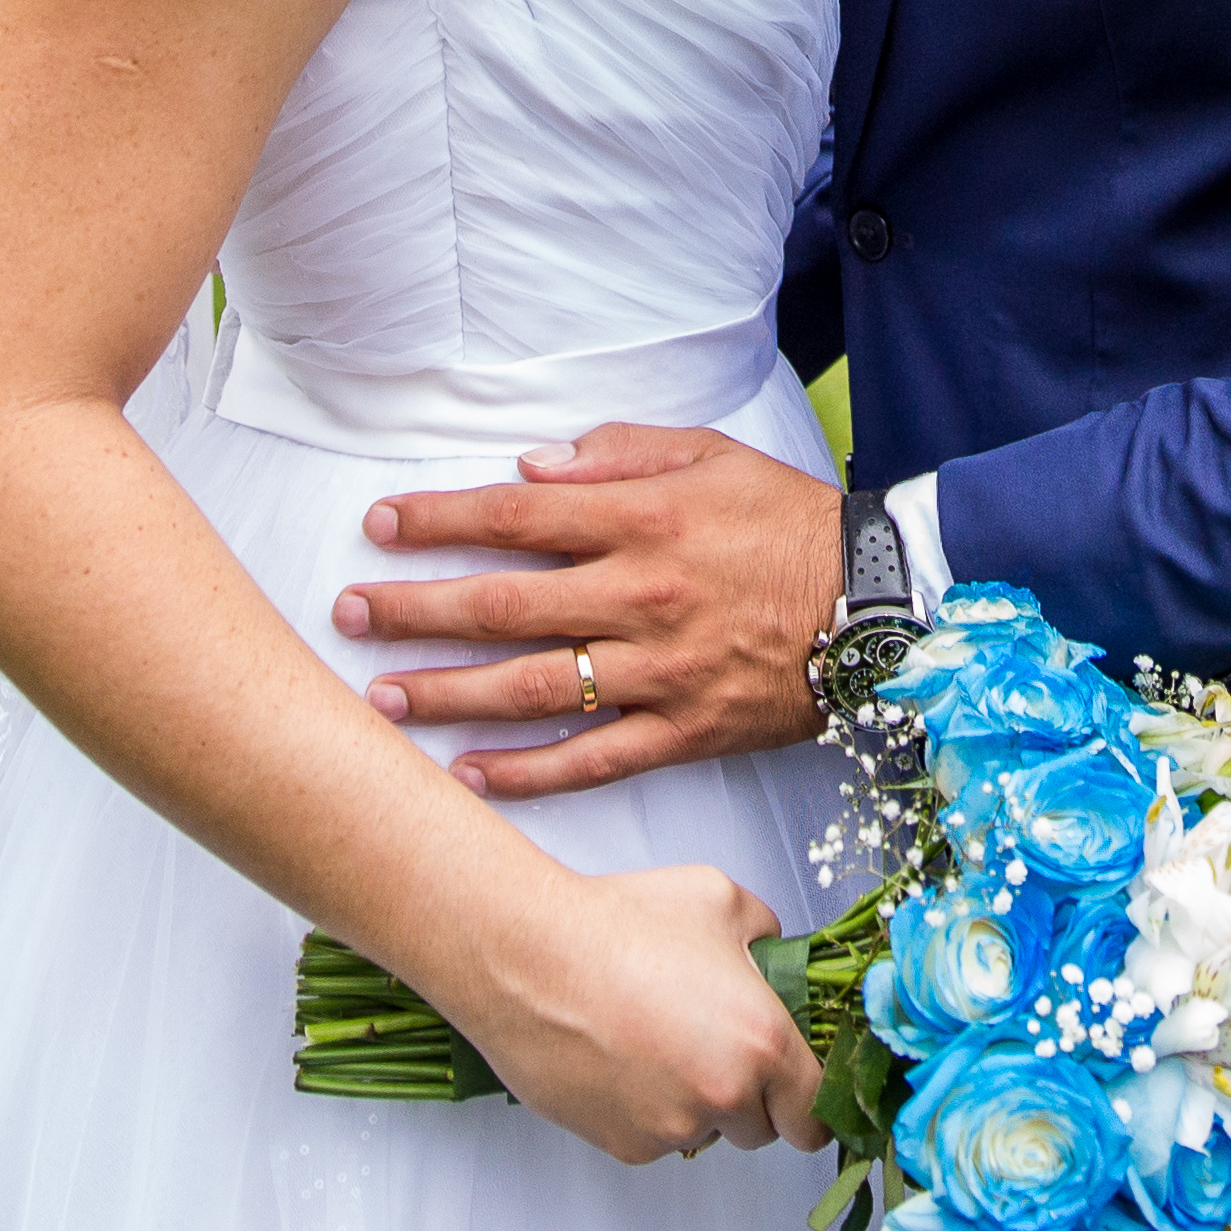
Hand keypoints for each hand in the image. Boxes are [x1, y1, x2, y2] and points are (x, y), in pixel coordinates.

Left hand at [337, 425, 834, 800]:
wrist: (879, 601)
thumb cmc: (788, 520)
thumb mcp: (710, 455)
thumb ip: (617, 455)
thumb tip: (528, 468)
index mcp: (643, 520)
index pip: (516, 518)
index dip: (440, 521)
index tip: (379, 526)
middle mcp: (641, 596)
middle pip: (504, 606)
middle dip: (416, 610)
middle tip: (351, 614)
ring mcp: (661, 671)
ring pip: (534, 689)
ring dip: (450, 694)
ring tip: (382, 699)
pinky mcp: (685, 730)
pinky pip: (594, 759)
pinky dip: (529, 772)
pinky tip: (469, 775)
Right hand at [432, 863, 824, 1163]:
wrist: (529, 956)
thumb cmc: (619, 924)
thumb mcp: (721, 901)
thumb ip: (769, 940)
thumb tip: (773, 965)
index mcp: (762, 1041)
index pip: (816, 1113)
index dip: (809, 1101)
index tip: (796, 1090)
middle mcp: (724, 1096)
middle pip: (763, 1129)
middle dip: (750, 1095)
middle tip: (713, 1042)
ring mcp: (671, 1128)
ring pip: (707, 1132)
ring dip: (696, 1102)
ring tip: (656, 1038)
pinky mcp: (624, 1144)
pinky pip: (655, 1137)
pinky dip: (647, 1109)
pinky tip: (622, 1056)